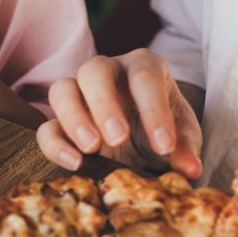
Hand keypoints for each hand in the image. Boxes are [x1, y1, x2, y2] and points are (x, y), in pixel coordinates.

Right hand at [36, 50, 202, 177]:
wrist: (144, 137)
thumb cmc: (163, 125)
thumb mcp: (181, 135)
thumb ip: (186, 147)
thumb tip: (190, 169)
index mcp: (143, 67)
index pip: (145, 77)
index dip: (154, 110)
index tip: (164, 147)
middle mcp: (107, 72)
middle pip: (94, 71)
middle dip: (104, 104)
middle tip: (118, 138)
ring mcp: (79, 93)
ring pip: (62, 90)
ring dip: (74, 119)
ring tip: (92, 149)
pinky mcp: (61, 122)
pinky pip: (47, 126)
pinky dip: (56, 144)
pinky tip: (75, 163)